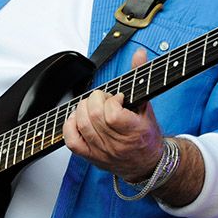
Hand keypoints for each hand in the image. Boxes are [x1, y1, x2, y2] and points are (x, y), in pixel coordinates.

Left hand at [62, 49, 163, 182]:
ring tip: (93, 106)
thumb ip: (140, 77)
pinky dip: (70, 125)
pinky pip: (72, 141)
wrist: (147, 164)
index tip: (118, 98)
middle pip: (93, 117)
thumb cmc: (146, 134)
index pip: (113, 115)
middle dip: (95, 100)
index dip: (112, 101)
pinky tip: (78, 117)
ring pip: (82, 126)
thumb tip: (139, 53)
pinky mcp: (91, 157)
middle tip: (104, 100)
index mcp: (135, 131)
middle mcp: (117, 144)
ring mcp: (102, 152)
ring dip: (83, 109)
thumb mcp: (147, 104)